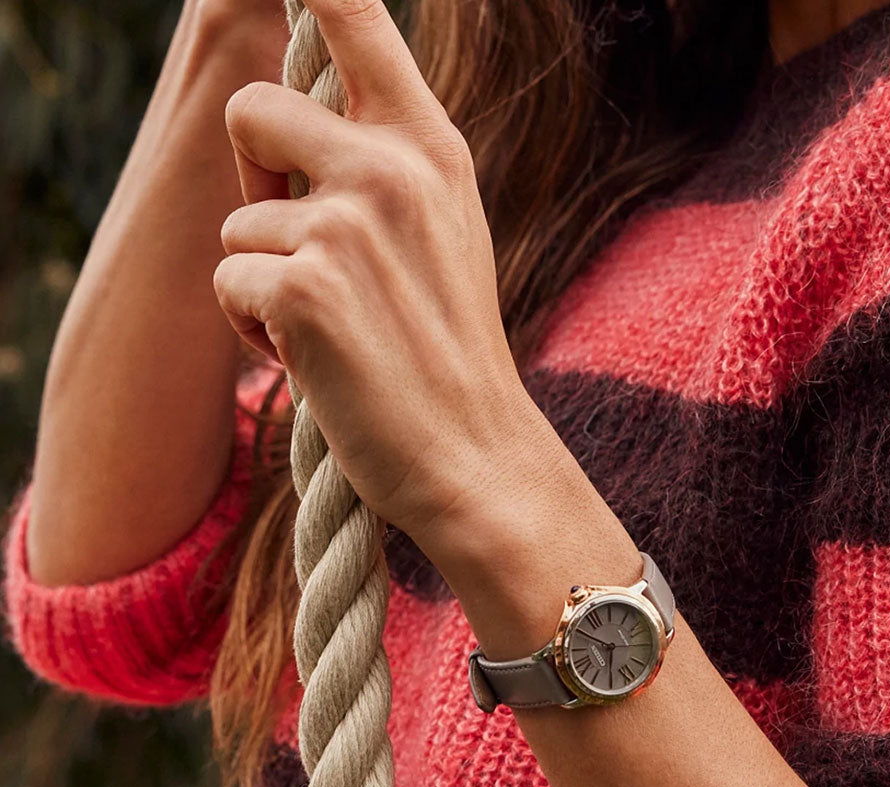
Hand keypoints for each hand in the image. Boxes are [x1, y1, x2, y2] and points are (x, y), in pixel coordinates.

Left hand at [212, 0, 542, 541]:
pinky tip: (314, 362)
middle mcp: (388, 168)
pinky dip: (256, 330)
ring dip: (263, 280)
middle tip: (295, 242)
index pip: (353, 15)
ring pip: (236, 220)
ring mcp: (344, 224)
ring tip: (330, 330)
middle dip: (252, 176)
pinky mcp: (301, 288)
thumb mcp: (441, 233)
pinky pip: (229, 284)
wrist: (475, 455)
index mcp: (430, 148)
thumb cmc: (451, 354)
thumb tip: (291, 126)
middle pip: (248, 107)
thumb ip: (382, 165)